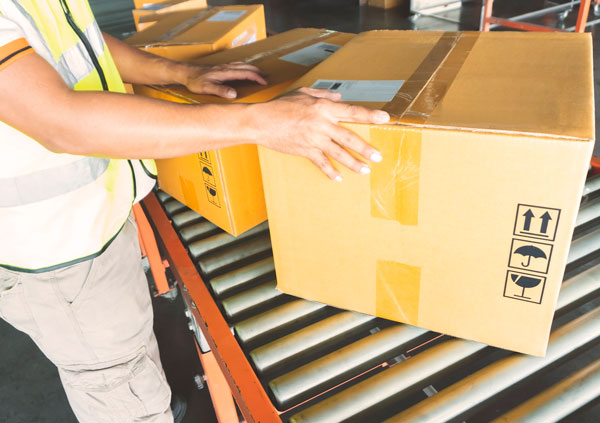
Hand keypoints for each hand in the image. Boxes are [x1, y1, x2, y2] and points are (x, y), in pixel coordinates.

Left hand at [182, 62, 266, 97]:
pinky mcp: (221, 67)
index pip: (245, 73)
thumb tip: (234, 93)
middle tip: (267, 77)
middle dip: (258, 71)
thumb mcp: (207, 88)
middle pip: (246, 67)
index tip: (265, 82)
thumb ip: (220, 90)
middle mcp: (226, 67)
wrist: (186, 73)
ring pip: (242, 65)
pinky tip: (245, 70)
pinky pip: (237, 65)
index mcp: (225, 72)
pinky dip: (245, 67)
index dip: (256, 77)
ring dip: (252, 68)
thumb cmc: (195, 82)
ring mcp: (223, 66)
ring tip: (260, 72)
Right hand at [249, 87, 388, 180]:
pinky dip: (330, 172)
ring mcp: (314, 139)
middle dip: (366, 148)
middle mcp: (322, 124)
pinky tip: (339, 178)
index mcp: (323, 108)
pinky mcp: (305, 151)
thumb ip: (323, 95)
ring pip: (339, 153)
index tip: (386, 119)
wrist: (261, 121)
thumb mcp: (303, 93)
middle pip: (349, 138)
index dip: (370, 115)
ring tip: (365, 171)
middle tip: (378, 157)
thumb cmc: (280, 105)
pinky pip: (321, 163)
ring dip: (353, 163)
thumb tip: (339, 97)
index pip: (352, 112)